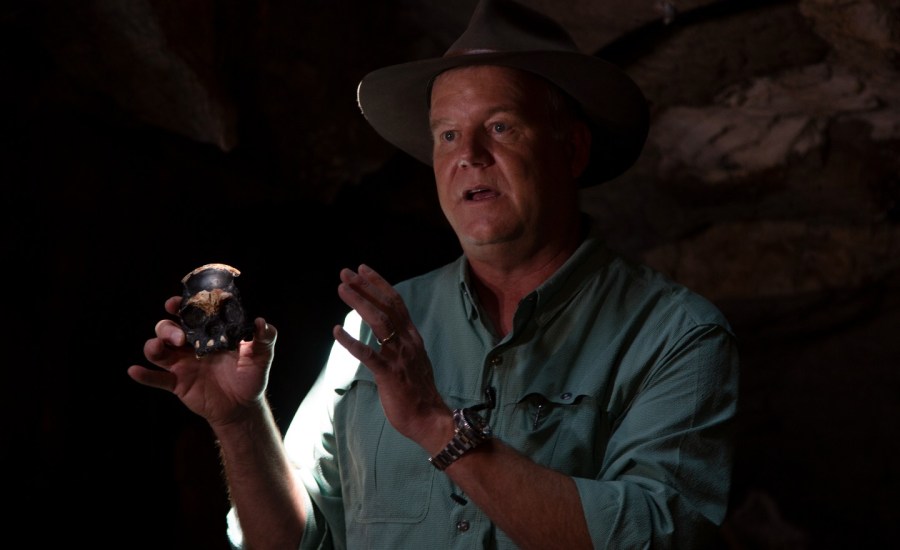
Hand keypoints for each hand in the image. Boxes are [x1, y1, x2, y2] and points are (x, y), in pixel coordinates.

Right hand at [127, 295, 277, 427]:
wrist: (243, 407)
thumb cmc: (251, 376)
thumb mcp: (262, 356)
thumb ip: (265, 338)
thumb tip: (261, 322)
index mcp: (209, 333)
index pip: (190, 314)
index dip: (181, 305)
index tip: (177, 302)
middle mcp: (191, 345)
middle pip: (168, 328)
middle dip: (168, 328)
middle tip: (180, 336)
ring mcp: (182, 364)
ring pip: (157, 350)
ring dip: (154, 346)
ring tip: (158, 348)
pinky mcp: (177, 383)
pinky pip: (156, 378)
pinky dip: (144, 375)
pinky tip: (134, 370)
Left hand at [333, 265, 451, 451]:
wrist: (430, 418)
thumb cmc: (418, 392)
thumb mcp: (414, 360)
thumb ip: (402, 344)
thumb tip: (390, 333)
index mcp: (412, 337)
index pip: (396, 303)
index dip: (379, 284)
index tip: (363, 269)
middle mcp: (407, 342)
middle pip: (386, 306)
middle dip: (365, 287)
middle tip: (345, 273)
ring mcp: (399, 357)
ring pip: (378, 322)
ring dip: (359, 303)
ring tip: (342, 289)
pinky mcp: (389, 375)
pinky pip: (368, 355)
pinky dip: (351, 342)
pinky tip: (336, 332)